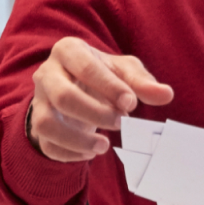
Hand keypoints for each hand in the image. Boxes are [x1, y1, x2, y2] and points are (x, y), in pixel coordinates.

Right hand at [26, 37, 176, 161]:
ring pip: (46, 124)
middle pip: (62, 96)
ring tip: (104, 146)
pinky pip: (47, 144)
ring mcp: (39, 102)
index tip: (131, 103)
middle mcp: (47, 74)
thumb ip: (142, 82)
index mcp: (68, 51)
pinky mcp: (37, 126)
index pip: (85, 67)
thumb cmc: (100, 74)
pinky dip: (69, 153)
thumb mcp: (122, 70)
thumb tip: (166, 95)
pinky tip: (91, 152)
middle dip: (94, 113)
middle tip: (121, 123)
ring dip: (77, 140)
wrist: (72, 85)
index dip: (110, 87)